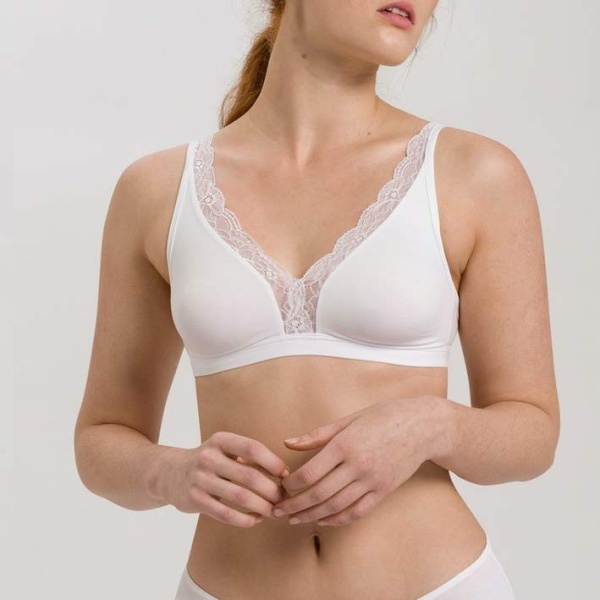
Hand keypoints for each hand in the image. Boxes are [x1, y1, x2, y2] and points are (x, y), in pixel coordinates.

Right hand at [158, 431, 290, 527]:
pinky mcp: (195, 500)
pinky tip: (255, 519)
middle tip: (284, 499)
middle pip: (250, 476)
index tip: (285, 475)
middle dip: (272, 490)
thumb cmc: (208, 461)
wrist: (168, 473)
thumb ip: (248, 457)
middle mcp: (209, 457)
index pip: (253, 448)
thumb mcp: (224, 449)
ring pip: (240, 497)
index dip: (273, 462)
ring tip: (274, 511)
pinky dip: (245, 519)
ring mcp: (200, 479)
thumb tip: (282, 473)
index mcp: (220, 440)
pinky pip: (226, 513)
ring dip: (262, 507)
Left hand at [273, 396, 444, 526]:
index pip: (310, 473)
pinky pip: (357, 512)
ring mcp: (372, 481)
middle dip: (295, 506)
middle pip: (319, 494)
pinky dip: (338, 520)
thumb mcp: (349, 419)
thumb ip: (318, 435)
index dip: (291, 485)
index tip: (280, 487)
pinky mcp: (384, 491)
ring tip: (294, 520)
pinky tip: (323, 521)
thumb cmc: (383, 416)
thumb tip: (288, 443)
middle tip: (277, 511)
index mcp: (345, 445)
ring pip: (336, 507)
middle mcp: (357, 466)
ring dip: (312, 516)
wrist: (422, 426)